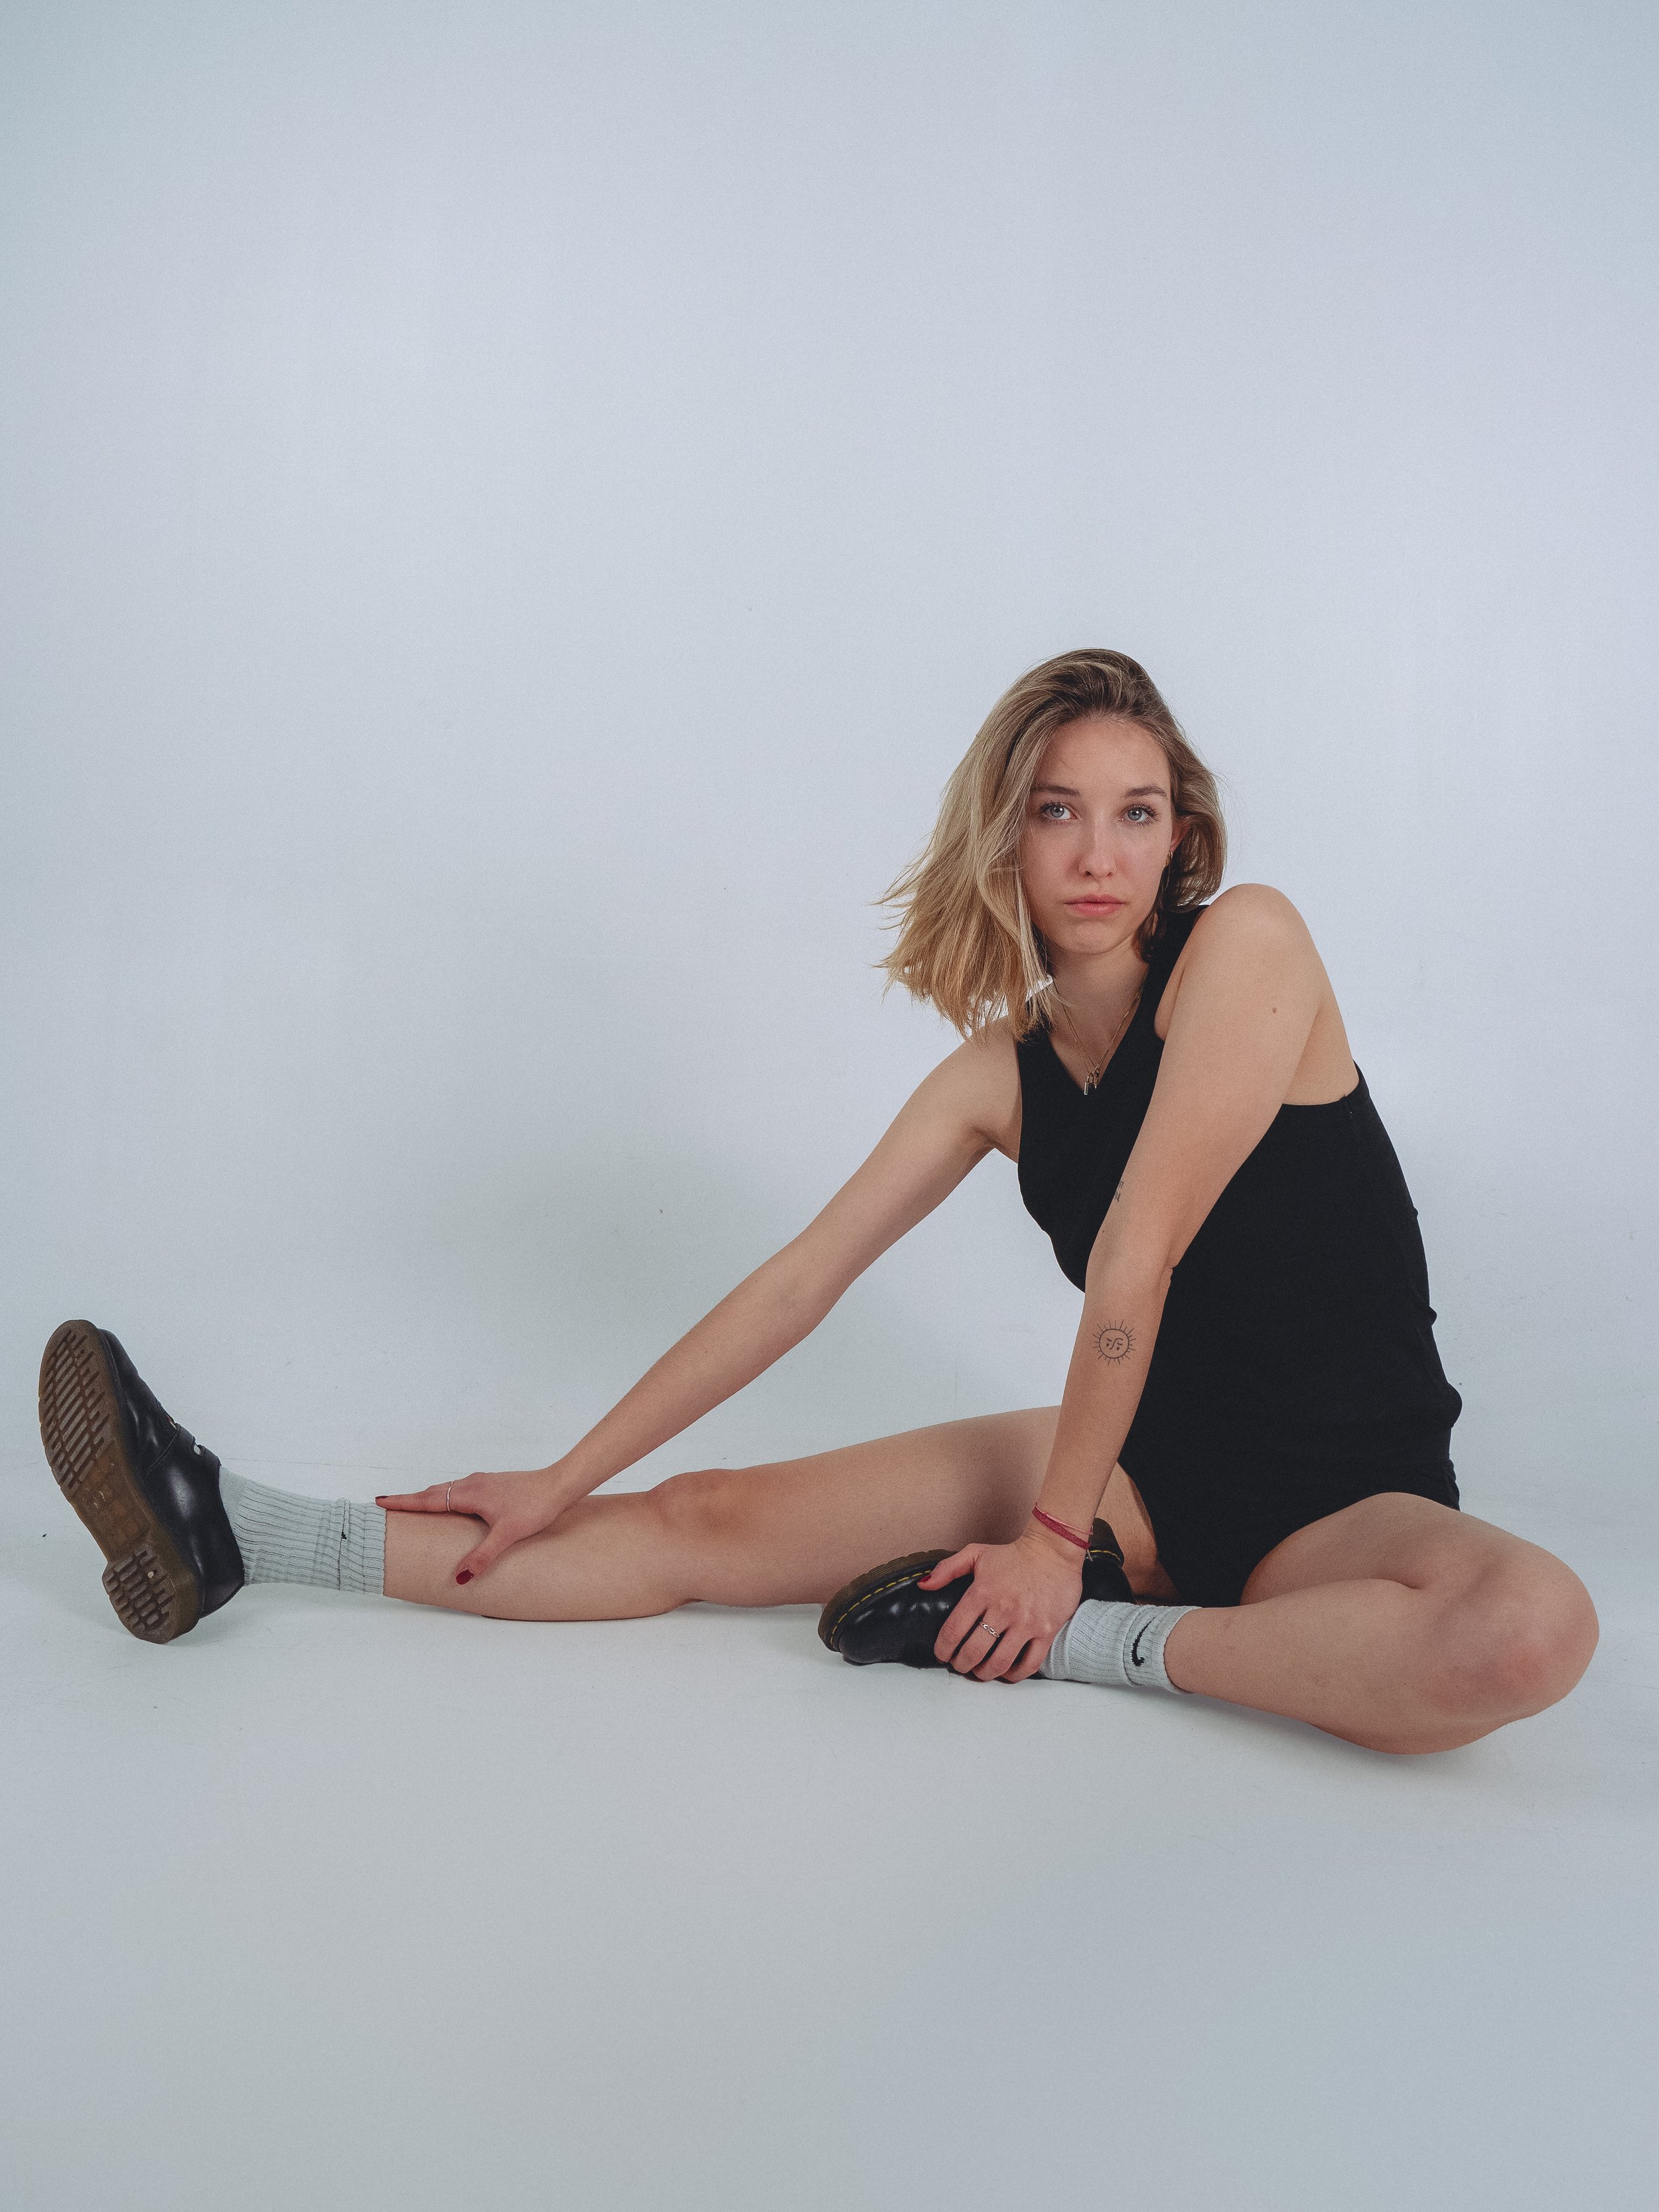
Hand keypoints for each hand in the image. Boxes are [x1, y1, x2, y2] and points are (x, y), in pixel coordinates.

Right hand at [375, 1463, 581, 1582]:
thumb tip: (460, 1576)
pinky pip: (459, 1490)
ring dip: (427, 1498)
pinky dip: (445, 1496)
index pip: (427, 1499)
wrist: (560, 1484)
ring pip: (446, 1490)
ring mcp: (482, 1482)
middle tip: (387, 1507)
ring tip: (412, 1507)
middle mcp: (471, 1483)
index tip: (379, 1501)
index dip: (402, 1502)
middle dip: (409, 1500)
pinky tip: (450, 1505)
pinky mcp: (493, 1484)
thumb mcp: (507, 1535)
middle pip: (432, 1493)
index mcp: (469, 1493)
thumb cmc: (536, 1506)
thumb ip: (482, 1556)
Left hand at [919, 1525, 1084, 1681]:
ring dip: (985, 1673)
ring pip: (1000, 1662)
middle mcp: (1002, 1609)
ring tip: (981, 1672)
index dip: (943, 1648)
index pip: (953, 1630)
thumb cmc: (1014, 1554)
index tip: (942, 1654)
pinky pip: (1030, 1663)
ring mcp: (1026, 1622)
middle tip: (960, 1665)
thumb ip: (947, 1569)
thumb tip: (923, 1585)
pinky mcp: (1046, 1631)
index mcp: (981, 1592)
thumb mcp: (976, 1553)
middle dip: (962, 1664)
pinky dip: (1015, 1674)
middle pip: (974, 1651)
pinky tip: (1007, 1673)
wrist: (1054, 1550)